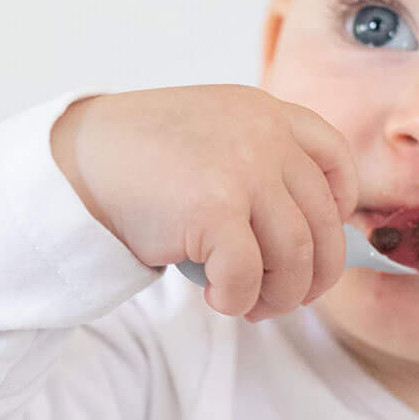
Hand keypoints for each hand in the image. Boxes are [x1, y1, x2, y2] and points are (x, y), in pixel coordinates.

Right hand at [51, 86, 359, 321]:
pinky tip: (218, 299)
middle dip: (313, 274)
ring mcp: (243, 171)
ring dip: (279, 295)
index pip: (336, 159)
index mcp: (267, 113)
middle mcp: (264, 136)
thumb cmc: (141, 160)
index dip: (340, 209)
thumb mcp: (213, 135)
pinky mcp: (215, 210)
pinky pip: (249, 276)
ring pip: (295, 256)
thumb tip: (307, 242)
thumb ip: (260, 164)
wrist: (78, 162)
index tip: (320, 240)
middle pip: (322, 222)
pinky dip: (239, 300)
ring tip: (252, 306)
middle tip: (287, 298)